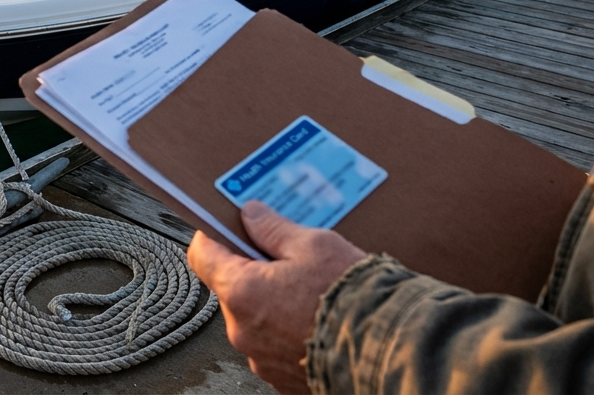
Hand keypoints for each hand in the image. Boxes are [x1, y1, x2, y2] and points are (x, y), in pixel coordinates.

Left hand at [187, 201, 366, 393]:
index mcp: (241, 291)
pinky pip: (275, 347)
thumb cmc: (355, 299)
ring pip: (255, 320)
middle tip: (288, 261)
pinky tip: (319, 322)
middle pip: (232, 288)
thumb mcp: (315, 246)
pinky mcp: (282, 379)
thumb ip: (274, 229)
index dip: (213, 237)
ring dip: (273, 305)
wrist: (391, 353)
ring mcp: (260, 359)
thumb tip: (251, 215)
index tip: (227, 228)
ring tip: (313, 294)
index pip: (202, 256)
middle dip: (254, 272)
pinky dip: (290, 333)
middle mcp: (242, 330)